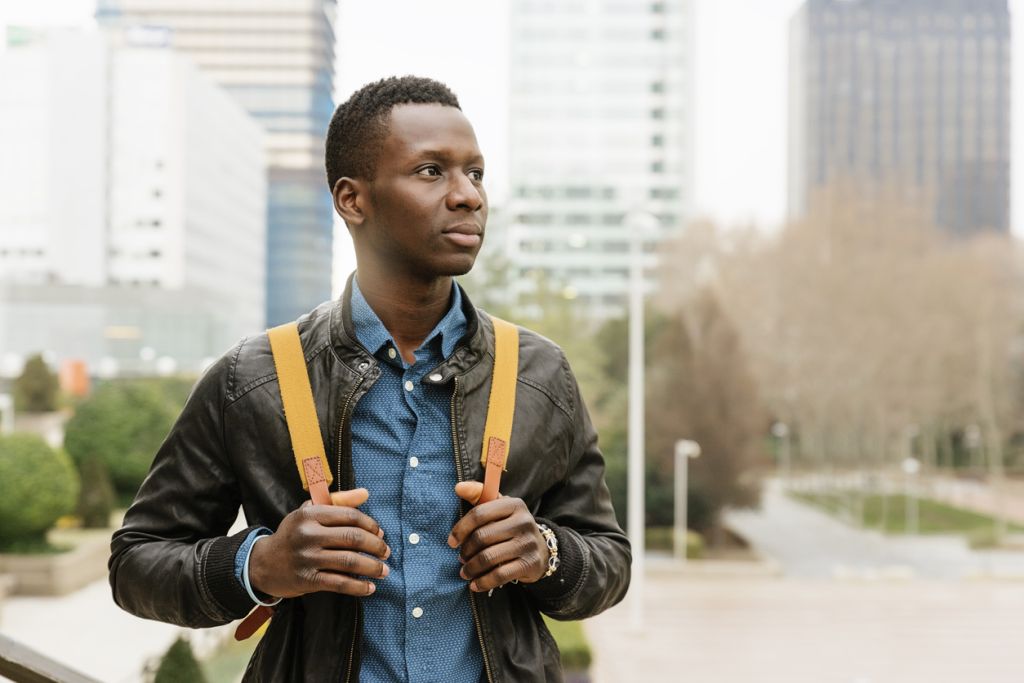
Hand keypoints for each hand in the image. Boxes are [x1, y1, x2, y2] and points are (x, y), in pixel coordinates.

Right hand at [249, 488, 389, 598]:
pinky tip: (369, 588)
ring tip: (384, 571)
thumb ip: (339, 501)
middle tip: (386, 553)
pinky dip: (358, 587)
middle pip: (353, 538)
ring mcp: (307, 558)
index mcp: (311, 514)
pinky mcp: (306, 580)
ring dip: (372, 567)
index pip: (350, 516)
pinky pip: (339, 583)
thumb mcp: (310, 511)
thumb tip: (366, 493)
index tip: (380, 533)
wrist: (263, 563)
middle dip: (376, 546)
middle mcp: (308, 534)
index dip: (371, 525)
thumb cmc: (294, 534)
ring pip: (349, 561)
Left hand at [448, 481, 547, 591]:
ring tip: (465, 571)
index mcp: (514, 504)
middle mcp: (523, 522)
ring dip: (471, 568)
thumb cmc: (511, 527)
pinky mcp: (529, 564)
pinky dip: (483, 582)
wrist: (541, 550)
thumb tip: (458, 487)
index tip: (451, 542)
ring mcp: (528, 543)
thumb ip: (478, 496)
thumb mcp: (499, 508)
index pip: (479, 514)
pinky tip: (475, 584)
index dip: (461, 528)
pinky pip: (499, 575)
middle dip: (466, 551)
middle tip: (461, 558)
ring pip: (488, 557)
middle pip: (482, 537)